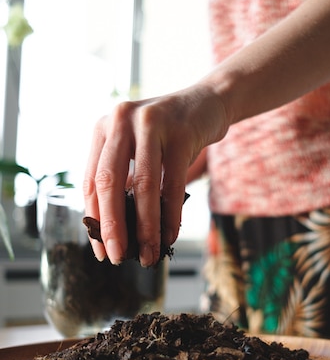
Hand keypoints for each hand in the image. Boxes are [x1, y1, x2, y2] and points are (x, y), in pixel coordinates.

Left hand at [83, 86, 227, 266]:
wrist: (208, 102)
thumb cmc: (170, 134)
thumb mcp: (139, 149)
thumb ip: (125, 179)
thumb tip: (117, 232)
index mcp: (104, 128)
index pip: (91, 180)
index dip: (95, 219)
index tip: (101, 249)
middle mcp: (121, 121)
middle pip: (110, 182)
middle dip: (113, 226)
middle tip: (117, 257)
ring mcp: (151, 123)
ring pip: (143, 186)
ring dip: (145, 227)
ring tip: (149, 254)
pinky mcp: (181, 133)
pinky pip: (173, 183)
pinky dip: (171, 215)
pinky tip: (170, 235)